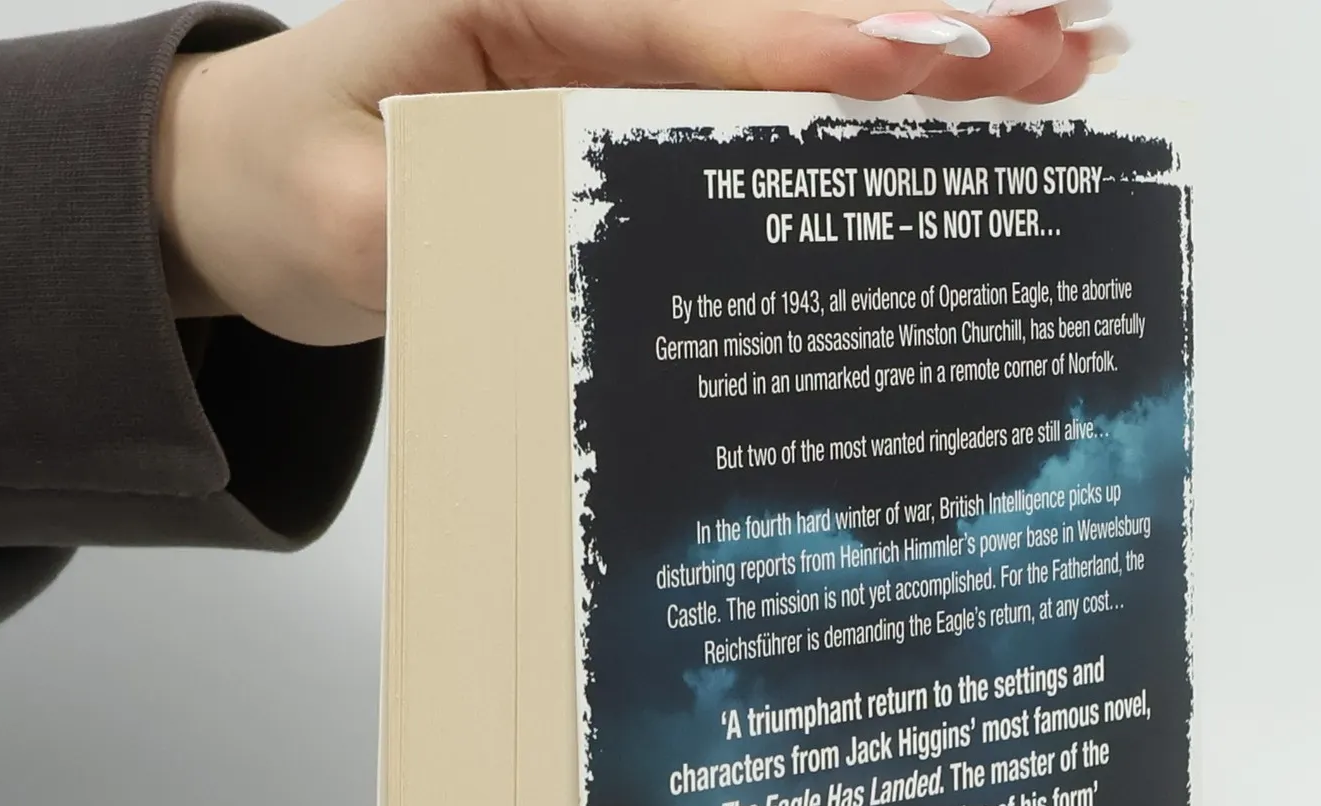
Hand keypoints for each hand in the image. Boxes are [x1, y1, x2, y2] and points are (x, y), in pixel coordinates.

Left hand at [154, 0, 1122, 347]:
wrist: (252, 186)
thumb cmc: (290, 180)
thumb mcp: (345, 224)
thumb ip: (447, 235)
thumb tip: (574, 265)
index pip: (683, 25)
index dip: (810, 52)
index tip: (924, 59)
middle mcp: (585, 8)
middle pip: (773, 15)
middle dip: (920, 32)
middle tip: (1063, 45)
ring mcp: (621, 53)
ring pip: (790, 49)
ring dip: (929, 52)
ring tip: (1068, 57)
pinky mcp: (639, 104)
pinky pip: (765, 101)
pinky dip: (866, 105)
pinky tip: (970, 99)